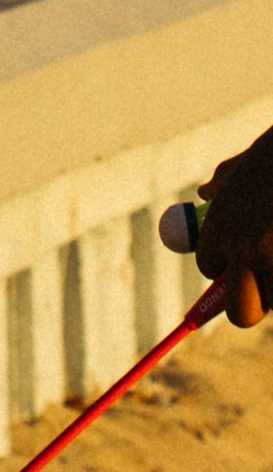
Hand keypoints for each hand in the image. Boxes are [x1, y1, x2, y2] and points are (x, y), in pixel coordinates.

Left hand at [196, 127, 272, 326]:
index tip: (231, 259)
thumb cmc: (268, 159)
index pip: (209, 268)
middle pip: (241, 312)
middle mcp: (246, 252)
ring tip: (268, 250)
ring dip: (272, 290)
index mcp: (220, 230)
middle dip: (245, 306)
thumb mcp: (237, 171)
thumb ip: (220, 187)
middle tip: (250, 295)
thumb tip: (205, 194)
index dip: (221, 265)